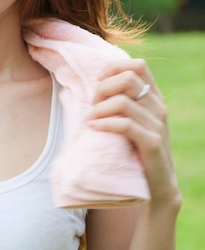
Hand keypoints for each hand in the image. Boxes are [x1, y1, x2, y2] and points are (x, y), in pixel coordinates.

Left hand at [89, 58, 179, 205]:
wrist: (156, 183)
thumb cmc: (134, 148)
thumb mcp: (129, 119)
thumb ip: (119, 101)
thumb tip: (92, 83)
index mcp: (153, 97)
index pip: (138, 65)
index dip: (113, 69)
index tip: (98, 84)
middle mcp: (158, 106)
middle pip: (128, 78)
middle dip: (103, 88)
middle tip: (93, 105)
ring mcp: (157, 124)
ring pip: (123, 101)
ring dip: (100, 109)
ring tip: (91, 120)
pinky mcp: (152, 143)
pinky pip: (125, 125)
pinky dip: (105, 124)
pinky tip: (94, 128)